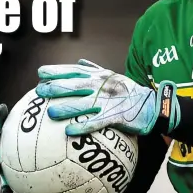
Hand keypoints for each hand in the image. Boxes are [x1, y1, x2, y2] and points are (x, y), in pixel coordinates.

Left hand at [36, 59, 179, 135]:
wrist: (153, 105)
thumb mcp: (113, 76)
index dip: (57, 71)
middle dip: (56, 87)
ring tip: (50, 112)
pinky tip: (69, 131)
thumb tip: (80, 61)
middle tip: (39, 90)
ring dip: (66, 108)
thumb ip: (95, 69)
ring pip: (84, 104)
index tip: (40, 72)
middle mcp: (102, 86)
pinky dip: (83, 127)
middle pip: (76, 85)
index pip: (75, 70)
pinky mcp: (116, 116)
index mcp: (100, 76)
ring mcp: (109, 101)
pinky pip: (97, 122)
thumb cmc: (130, 92)